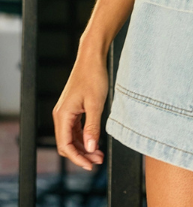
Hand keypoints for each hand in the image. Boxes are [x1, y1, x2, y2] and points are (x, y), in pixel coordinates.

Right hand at [52, 50, 108, 170]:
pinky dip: (84, 137)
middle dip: (82, 154)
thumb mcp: (96, 104)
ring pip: (71, 137)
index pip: (66, 145)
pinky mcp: (72, 108)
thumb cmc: (94, 76)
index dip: (78, 158)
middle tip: (98, 161)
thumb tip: (90, 148)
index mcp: (63, 115)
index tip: (91, 165)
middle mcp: (61, 115)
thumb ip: (92, 127)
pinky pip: (74, 128)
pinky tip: (94, 141)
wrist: (92, 58)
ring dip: (84, 147)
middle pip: (67, 144)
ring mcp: (66, 112)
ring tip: (99, 154)